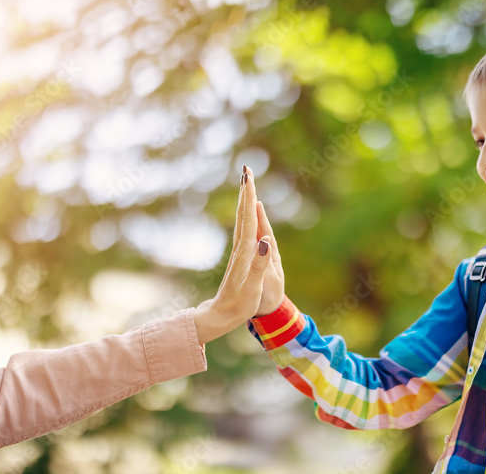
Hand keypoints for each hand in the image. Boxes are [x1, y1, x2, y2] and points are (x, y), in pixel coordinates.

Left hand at [192, 166, 272, 343]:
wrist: (221, 315)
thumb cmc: (239, 304)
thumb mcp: (252, 287)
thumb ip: (259, 264)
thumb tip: (264, 240)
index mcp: (245, 251)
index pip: (248, 218)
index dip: (249, 197)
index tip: (248, 176)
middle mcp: (240, 247)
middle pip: (243, 213)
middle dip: (246, 191)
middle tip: (247, 170)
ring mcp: (239, 252)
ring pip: (242, 219)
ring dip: (245, 201)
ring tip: (248, 185)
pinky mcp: (240, 257)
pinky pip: (244, 229)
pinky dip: (246, 216)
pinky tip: (248, 214)